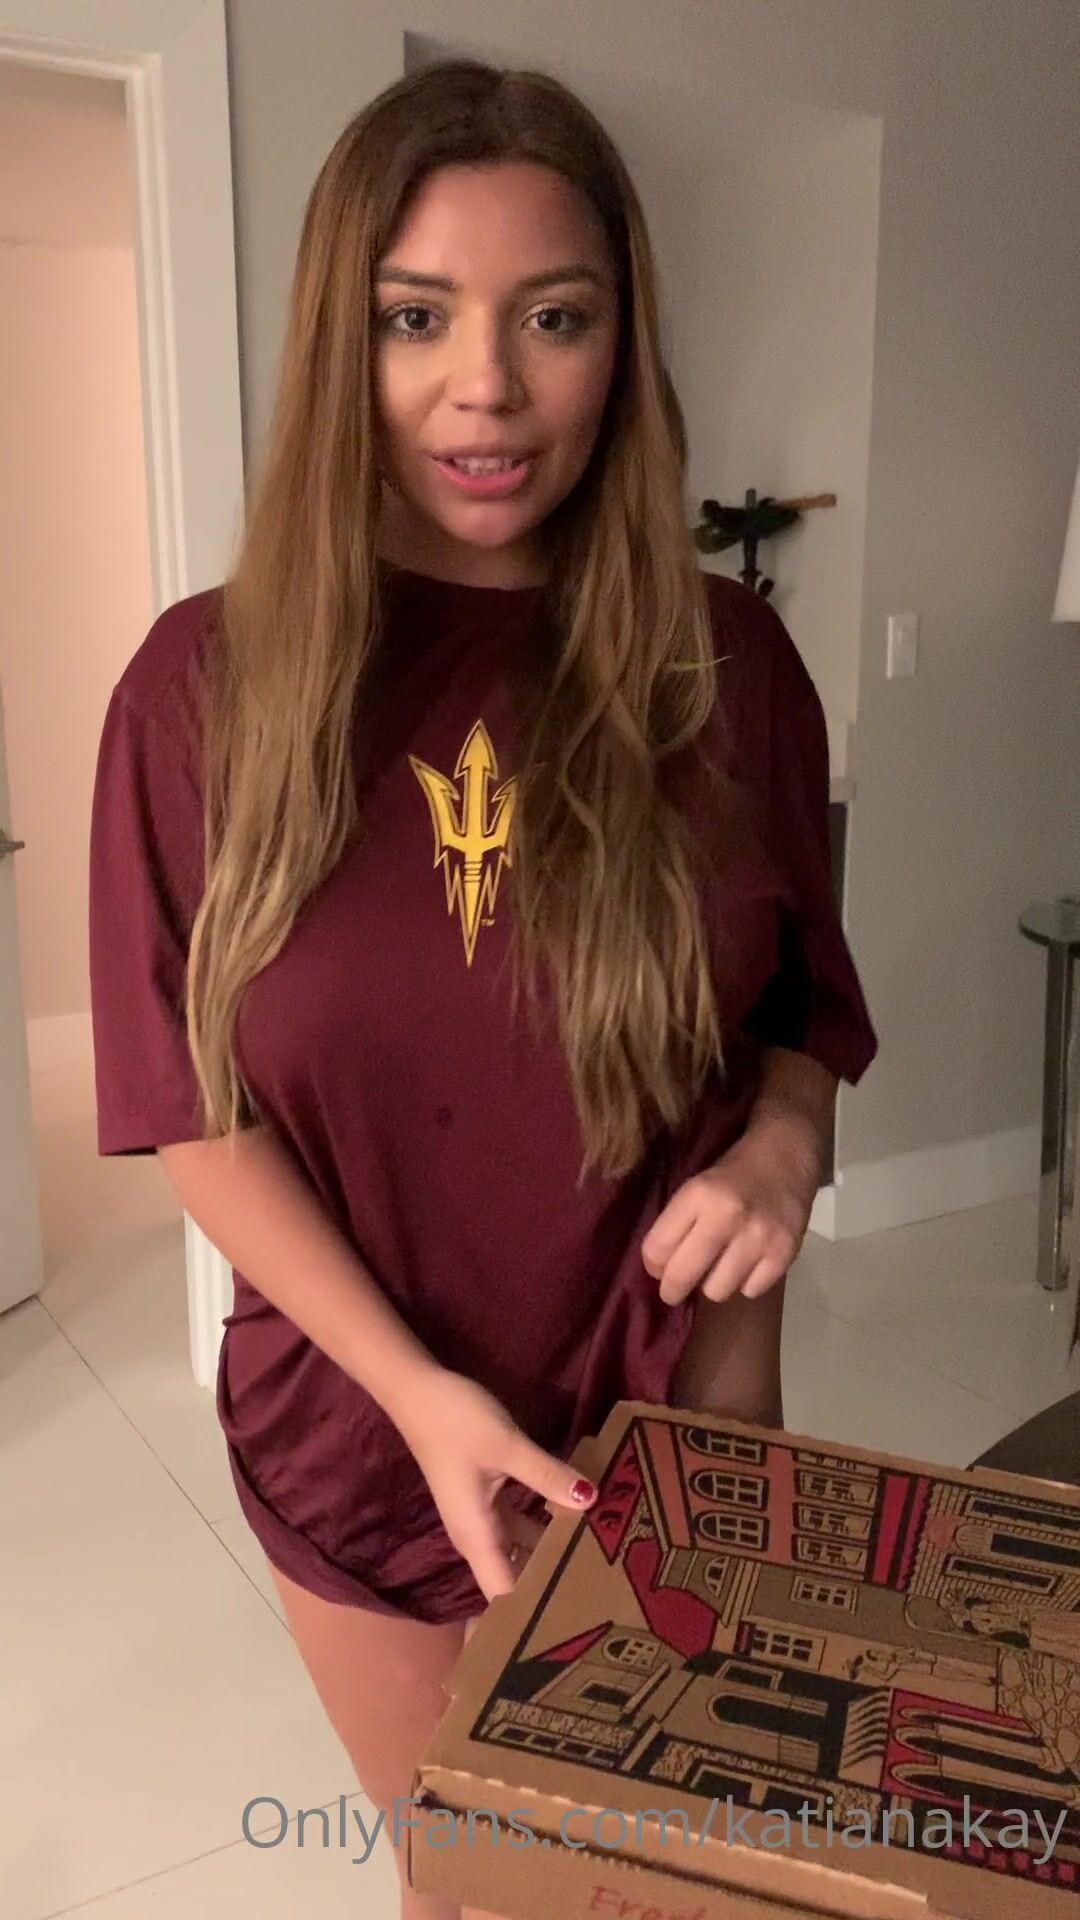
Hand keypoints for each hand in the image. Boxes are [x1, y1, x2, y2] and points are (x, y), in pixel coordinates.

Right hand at [394, 1369, 595, 1601]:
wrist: (418, 1390)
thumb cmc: (456, 1424)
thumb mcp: (507, 1446)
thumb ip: (548, 1475)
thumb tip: (592, 1501)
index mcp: (477, 1537)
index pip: (505, 1595)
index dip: (534, 1612)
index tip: (576, 1618)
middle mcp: (478, 1536)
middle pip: (516, 1577)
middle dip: (552, 1584)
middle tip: (603, 1587)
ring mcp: (482, 1516)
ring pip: (520, 1549)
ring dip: (552, 1552)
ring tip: (600, 1554)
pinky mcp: (487, 1496)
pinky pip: (519, 1523)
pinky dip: (544, 1524)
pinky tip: (575, 1513)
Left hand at [640, 1115, 820, 1306]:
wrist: (787, 1154)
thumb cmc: (734, 1172)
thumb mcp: (696, 1185)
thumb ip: (676, 1223)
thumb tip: (659, 1270)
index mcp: (699, 1194)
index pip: (657, 1249)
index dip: (652, 1263)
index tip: (658, 1266)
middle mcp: (728, 1217)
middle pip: (683, 1276)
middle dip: (672, 1289)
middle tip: (674, 1290)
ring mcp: (759, 1237)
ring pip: (717, 1291)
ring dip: (714, 1283)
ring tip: (720, 1265)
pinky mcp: (785, 1252)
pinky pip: (750, 1291)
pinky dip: (746, 1282)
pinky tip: (748, 1262)